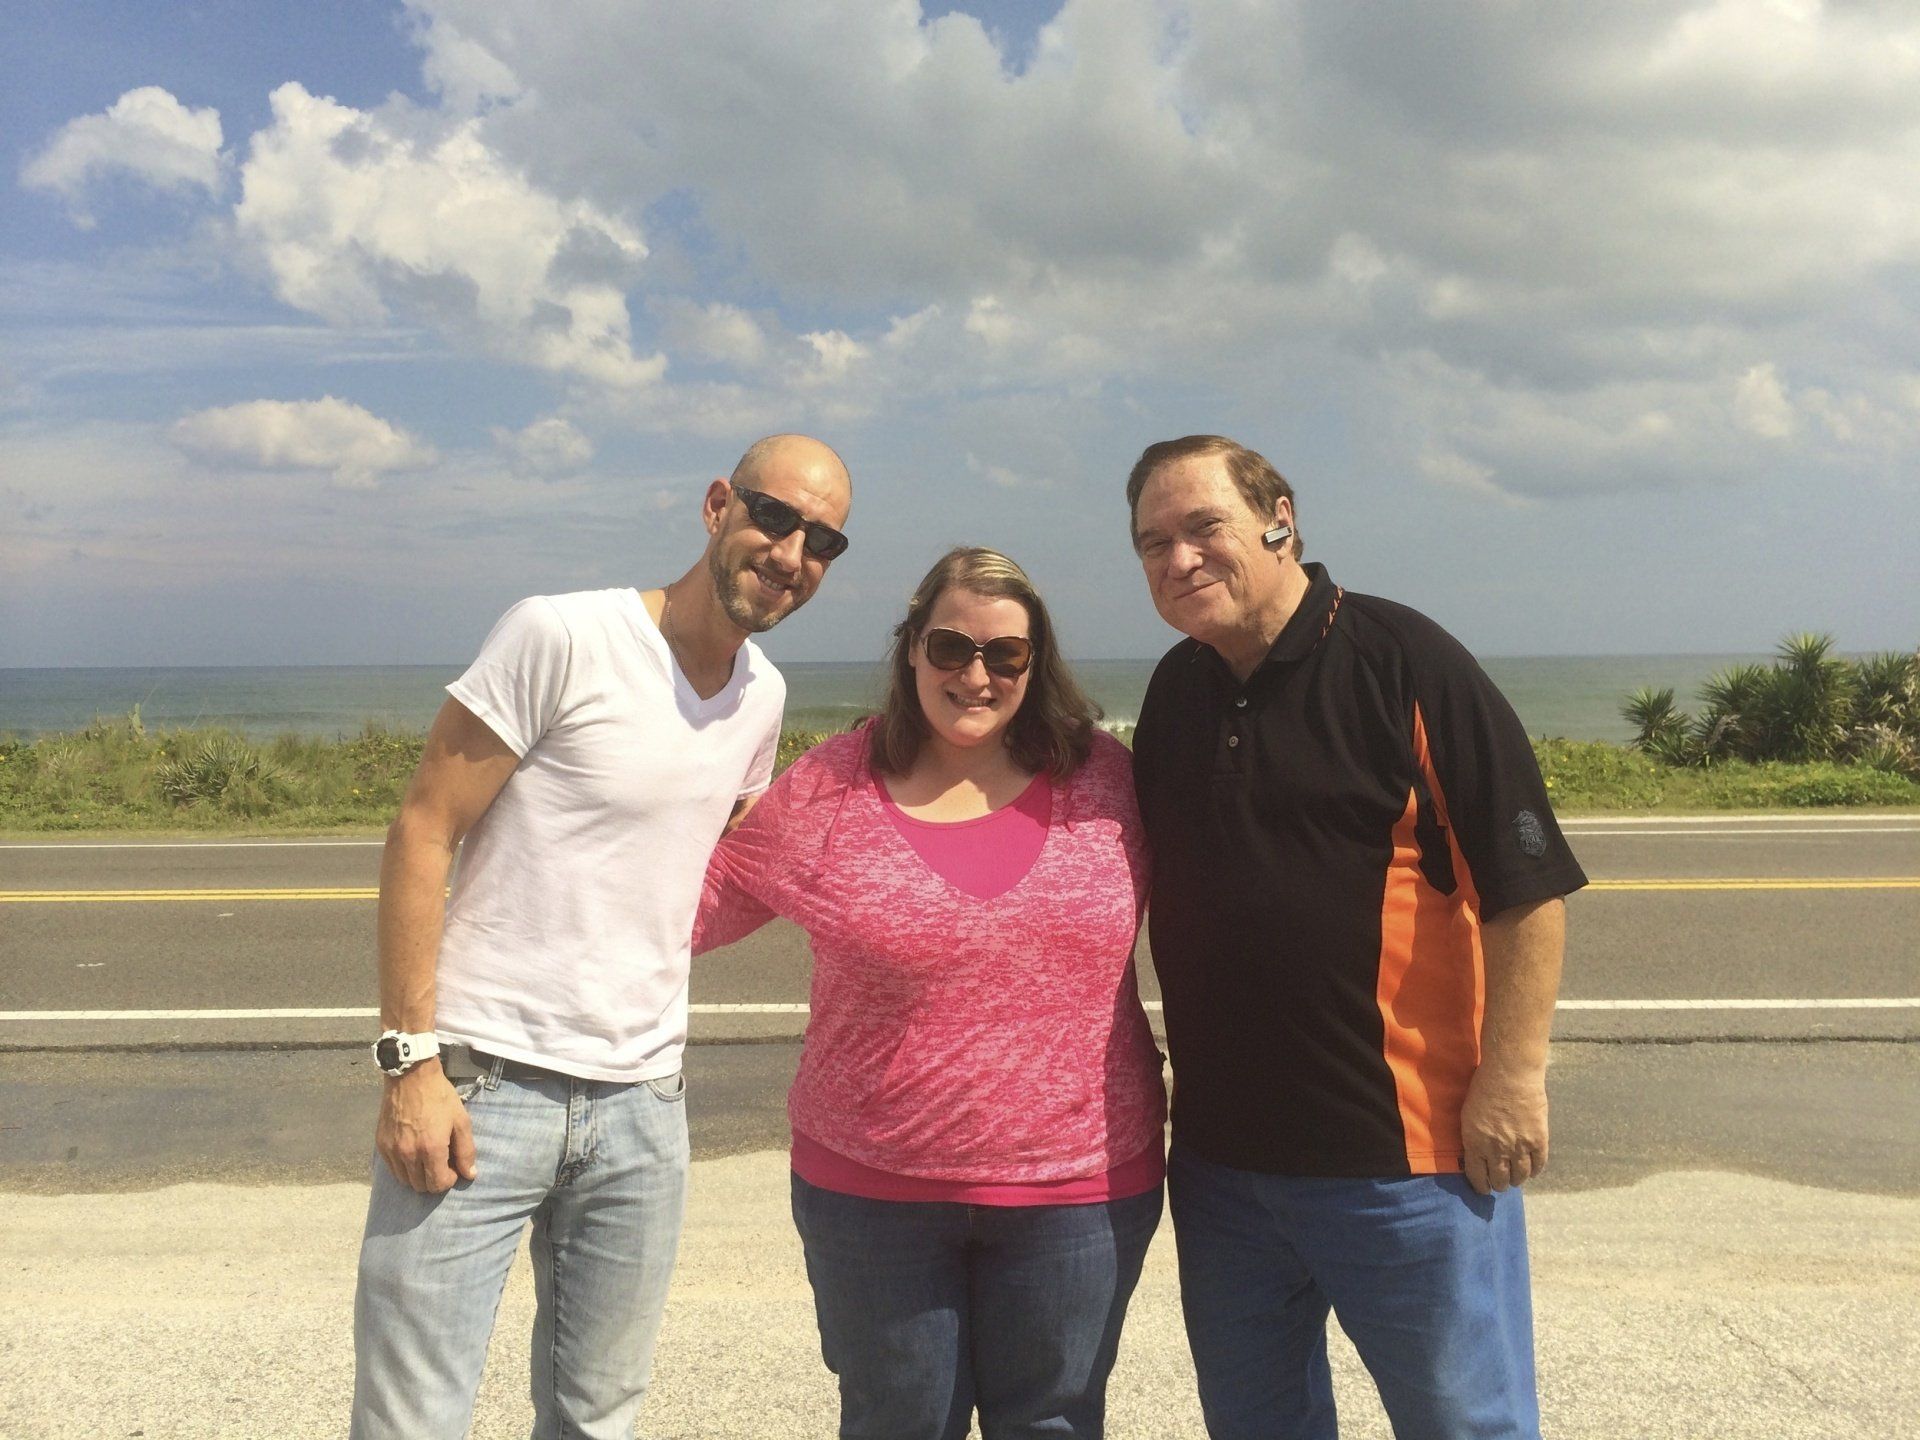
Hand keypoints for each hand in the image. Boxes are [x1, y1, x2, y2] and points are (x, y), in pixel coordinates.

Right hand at [375, 1060, 477, 1193]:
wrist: (411, 1076)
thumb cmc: (440, 1097)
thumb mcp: (461, 1121)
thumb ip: (466, 1150)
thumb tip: (470, 1175)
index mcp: (431, 1148)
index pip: (438, 1185)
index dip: (449, 1179)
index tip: (453, 1167)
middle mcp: (408, 1154)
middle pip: (421, 1186)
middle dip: (434, 1179)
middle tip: (441, 1162)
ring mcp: (392, 1150)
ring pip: (405, 1181)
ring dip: (418, 1176)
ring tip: (427, 1158)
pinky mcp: (381, 1144)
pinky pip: (392, 1169)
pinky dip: (403, 1168)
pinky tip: (412, 1152)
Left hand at [1458, 1061, 1547, 1194]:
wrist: (1510, 1073)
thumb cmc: (1484, 1087)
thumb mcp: (1467, 1115)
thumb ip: (1472, 1137)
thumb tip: (1474, 1153)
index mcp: (1475, 1143)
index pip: (1477, 1176)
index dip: (1481, 1186)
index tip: (1483, 1189)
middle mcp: (1496, 1150)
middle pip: (1499, 1180)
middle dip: (1499, 1184)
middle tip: (1500, 1183)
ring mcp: (1519, 1147)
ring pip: (1519, 1176)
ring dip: (1517, 1180)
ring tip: (1515, 1179)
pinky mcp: (1538, 1140)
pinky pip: (1538, 1164)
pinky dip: (1535, 1170)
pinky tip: (1532, 1171)